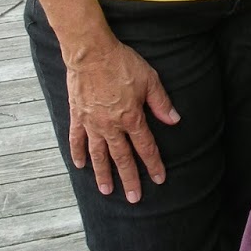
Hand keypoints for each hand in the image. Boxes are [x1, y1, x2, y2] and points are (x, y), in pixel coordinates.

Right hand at [65, 36, 179, 202]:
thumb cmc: (122, 63)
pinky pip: (76, 139)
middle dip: (129, 179)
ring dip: (103, 174)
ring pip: (98, 154)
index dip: (153, 164)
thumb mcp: (149, 79)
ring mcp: (92, 122)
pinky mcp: (77, 115)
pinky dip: (77, 153)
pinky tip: (80, 166)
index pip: (145, 147)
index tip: (159, 179)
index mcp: (131, 117)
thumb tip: (174, 120)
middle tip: (134, 198)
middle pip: (121, 158)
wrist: (91, 52)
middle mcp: (110, 125)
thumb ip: (161, 102)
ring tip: (107, 191)